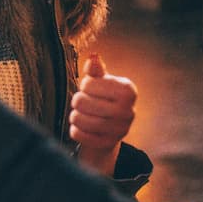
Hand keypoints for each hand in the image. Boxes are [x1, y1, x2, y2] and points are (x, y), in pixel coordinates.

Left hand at [69, 53, 136, 174]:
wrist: (110, 128)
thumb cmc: (103, 98)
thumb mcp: (101, 82)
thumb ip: (95, 69)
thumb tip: (93, 57)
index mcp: (128, 91)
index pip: (88, 83)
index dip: (85, 85)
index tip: (92, 89)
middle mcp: (128, 111)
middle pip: (80, 102)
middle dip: (77, 101)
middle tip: (84, 103)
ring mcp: (119, 130)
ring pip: (77, 119)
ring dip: (75, 116)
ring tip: (82, 114)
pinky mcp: (107, 144)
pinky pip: (77, 134)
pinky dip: (75, 130)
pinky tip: (82, 127)